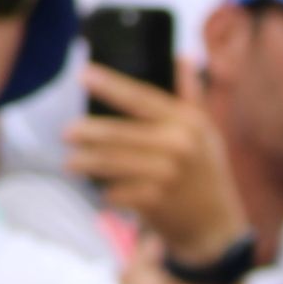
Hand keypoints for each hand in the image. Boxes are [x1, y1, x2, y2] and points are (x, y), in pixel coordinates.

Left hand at [66, 60, 251, 264]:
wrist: (216, 227)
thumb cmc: (205, 173)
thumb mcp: (206, 133)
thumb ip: (191, 96)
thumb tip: (182, 56)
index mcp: (187, 122)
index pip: (141, 98)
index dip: (110, 84)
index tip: (82, 73)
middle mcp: (179, 145)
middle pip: (117, 133)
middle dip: (86, 132)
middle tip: (66, 132)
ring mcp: (166, 174)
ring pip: (110, 163)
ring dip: (84, 162)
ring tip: (70, 163)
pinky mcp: (155, 201)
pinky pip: (115, 191)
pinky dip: (104, 191)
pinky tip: (99, 189)